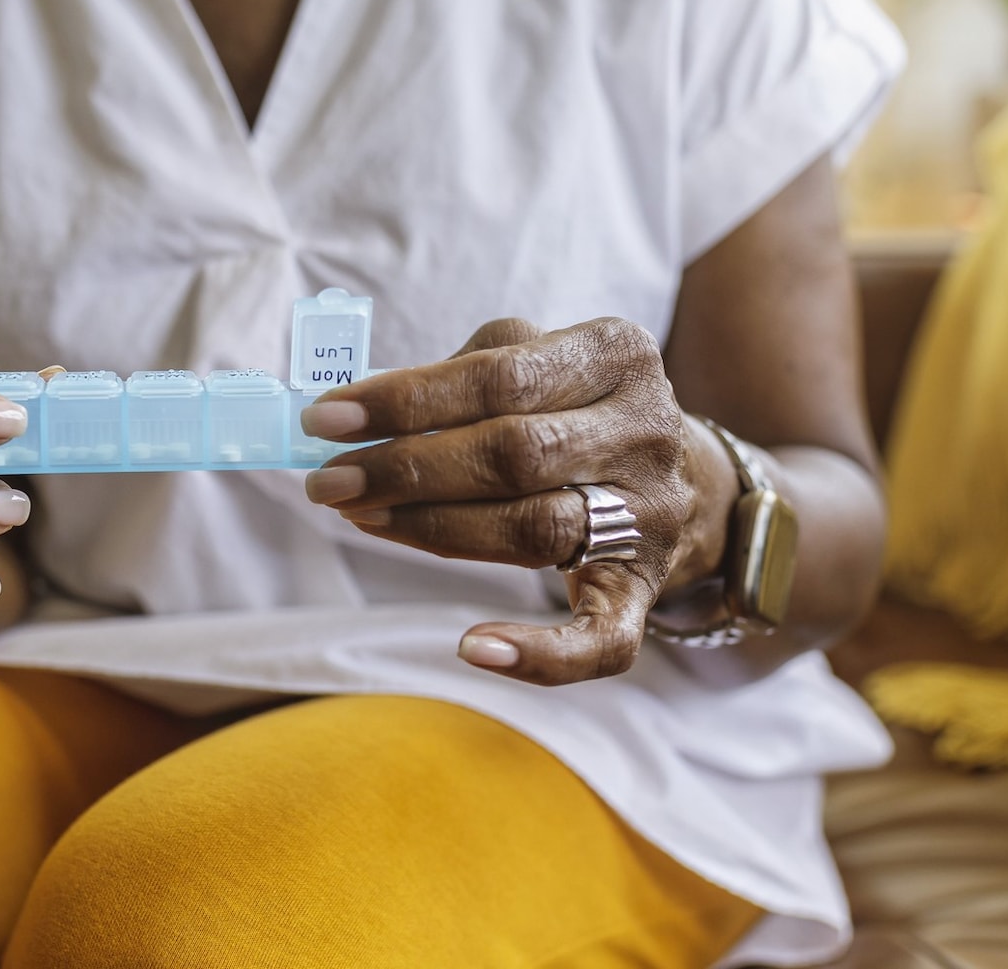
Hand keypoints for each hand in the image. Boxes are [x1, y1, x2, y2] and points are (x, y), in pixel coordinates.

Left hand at [298, 319, 730, 685]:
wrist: (682, 478)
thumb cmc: (571, 409)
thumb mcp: (535, 360)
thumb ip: (459, 375)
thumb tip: (354, 412)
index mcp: (616, 354)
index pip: (498, 376)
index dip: (406, 400)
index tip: (325, 420)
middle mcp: (646, 430)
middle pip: (515, 453)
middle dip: (408, 469)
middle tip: (331, 482)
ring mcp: (652, 514)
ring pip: (536, 530)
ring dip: (435, 530)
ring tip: (363, 518)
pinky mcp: (645, 588)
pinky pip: (602, 638)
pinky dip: (540, 652)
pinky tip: (473, 648)